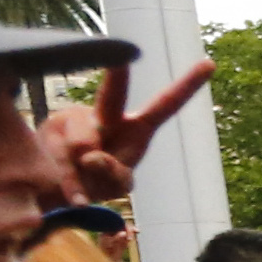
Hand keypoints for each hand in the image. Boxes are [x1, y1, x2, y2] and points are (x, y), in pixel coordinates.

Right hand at [40, 59, 214, 204]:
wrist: (52, 185)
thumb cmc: (96, 180)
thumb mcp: (116, 184)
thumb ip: (115, 175)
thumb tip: (92, 157)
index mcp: (135, 127)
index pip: (165, 104)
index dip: (187, 86)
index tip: (210, 63)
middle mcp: (106, 116)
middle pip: (113, 95)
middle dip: (118, 78)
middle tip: (121, 64)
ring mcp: (76, 119)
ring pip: (84, 144)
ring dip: (85, 173)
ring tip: (82, 182)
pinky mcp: (51, 130)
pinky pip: (65, 160)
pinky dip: (72, 185)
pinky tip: (76, 197)